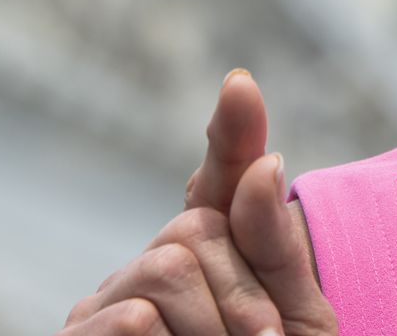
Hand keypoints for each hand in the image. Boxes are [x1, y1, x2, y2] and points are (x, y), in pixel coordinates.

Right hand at [58, 71, 337, 334]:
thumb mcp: (291, 314)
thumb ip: (273, 245)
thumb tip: (265, 164)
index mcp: (205, 256)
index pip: (219, 178)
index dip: (233, 132)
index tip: (241, 85)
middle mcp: (149, 268)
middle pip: (195, 228)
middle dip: (243, 293)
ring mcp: (106, 303)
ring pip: (167, 269)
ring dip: (214, 327)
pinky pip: (135, 318)